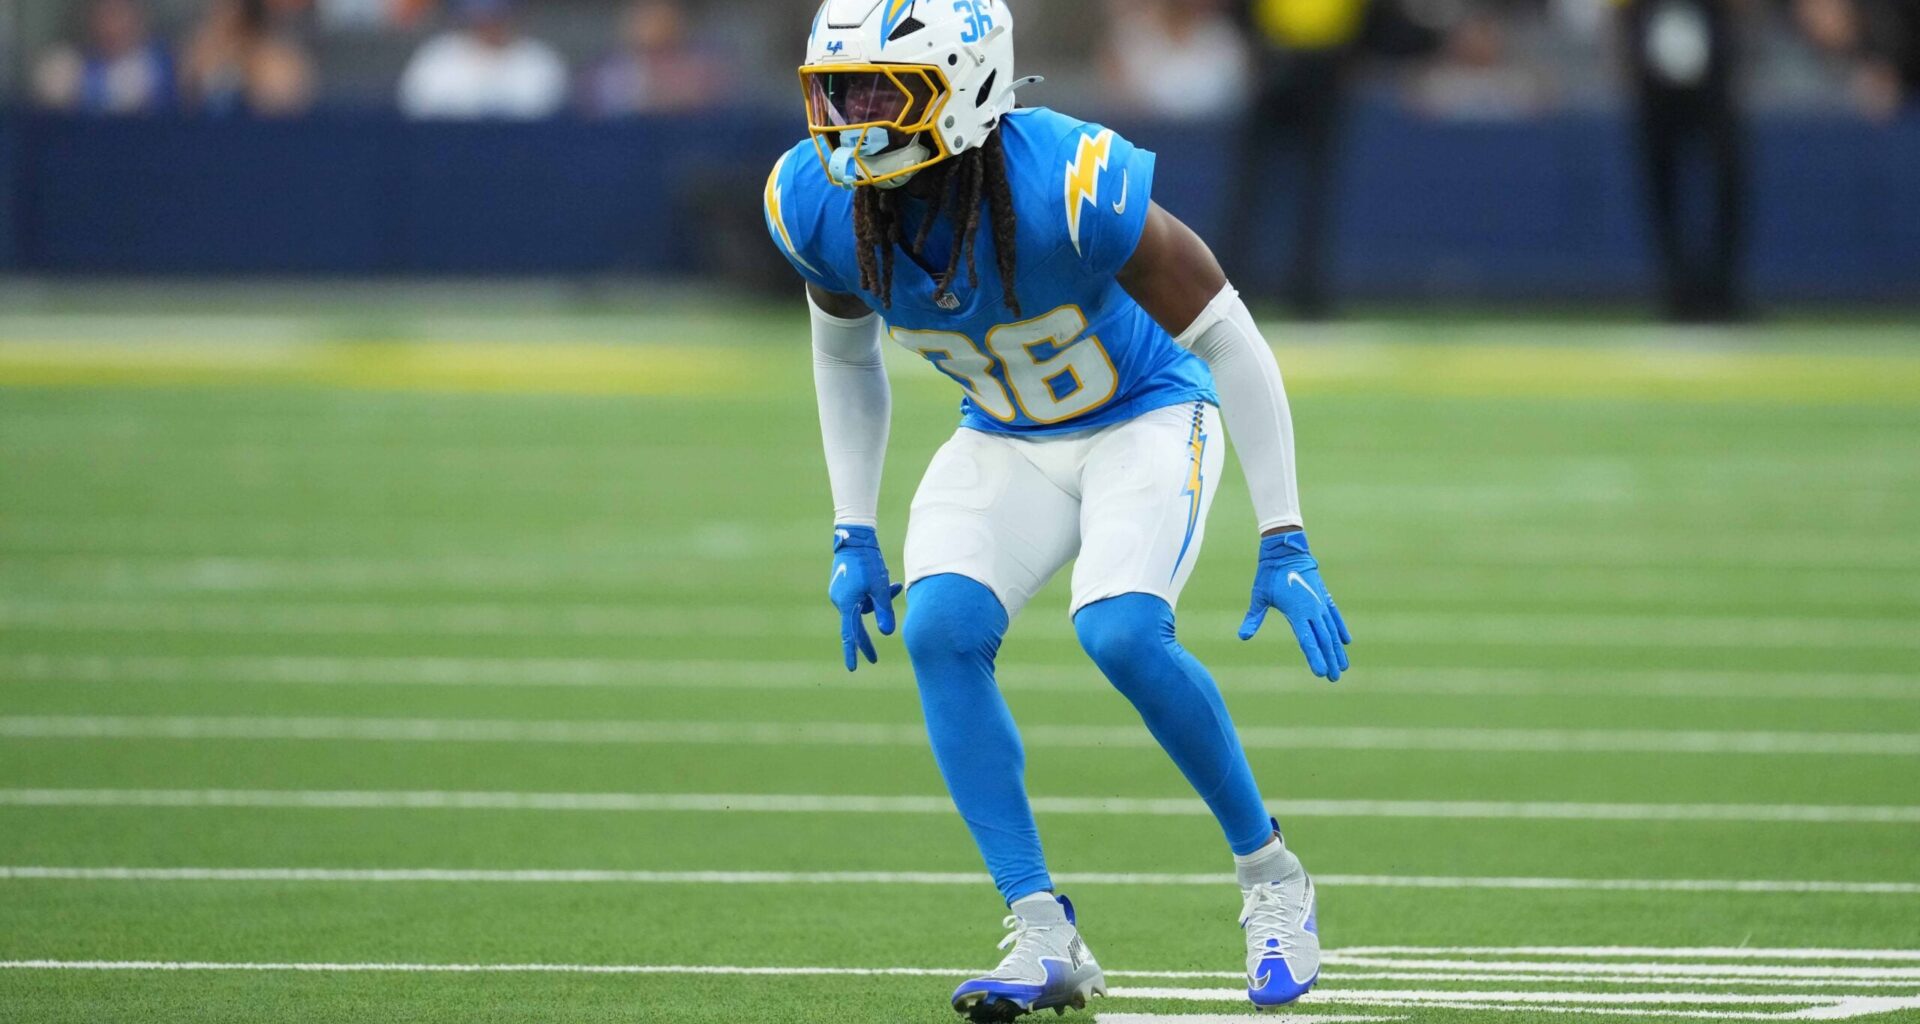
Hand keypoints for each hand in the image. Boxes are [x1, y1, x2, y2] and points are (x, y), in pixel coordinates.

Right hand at [829, 525, 902, 671]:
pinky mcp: (843, 585)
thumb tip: (887, 634)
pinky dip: (873, 593)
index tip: (853, 668)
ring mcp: (840, 593)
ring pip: (863, 606)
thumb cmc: (868, 562)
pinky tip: (888, 580)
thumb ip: (884, 611)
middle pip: (856, 625)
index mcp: (847, 604)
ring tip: (894, 585)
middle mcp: (840, 601)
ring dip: (879, 601)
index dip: (852, 652)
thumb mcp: (880, 587)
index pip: (850, 634)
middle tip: (874, 660)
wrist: (855, 537)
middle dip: (867, 640)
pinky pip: (860, 596)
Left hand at [1238, 531, 1351, 681]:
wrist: (1286, 550)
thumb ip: (1254, 617)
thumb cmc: (1269, 574)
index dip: (1314, 657)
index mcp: (1297, 611)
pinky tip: (1346, 642)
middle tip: (1334, 679)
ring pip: (1332, 631)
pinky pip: (1335, 617)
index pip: (1308, 640)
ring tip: (1343, 667)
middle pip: (1323, 640)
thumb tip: (1243, 636)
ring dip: (1337, 649)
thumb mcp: (1259, 596)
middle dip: (1329, 660)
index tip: (1321, 673)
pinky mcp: (1324, 597)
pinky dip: (1341, 629)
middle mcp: (1312, 609)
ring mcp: (1320, 603)